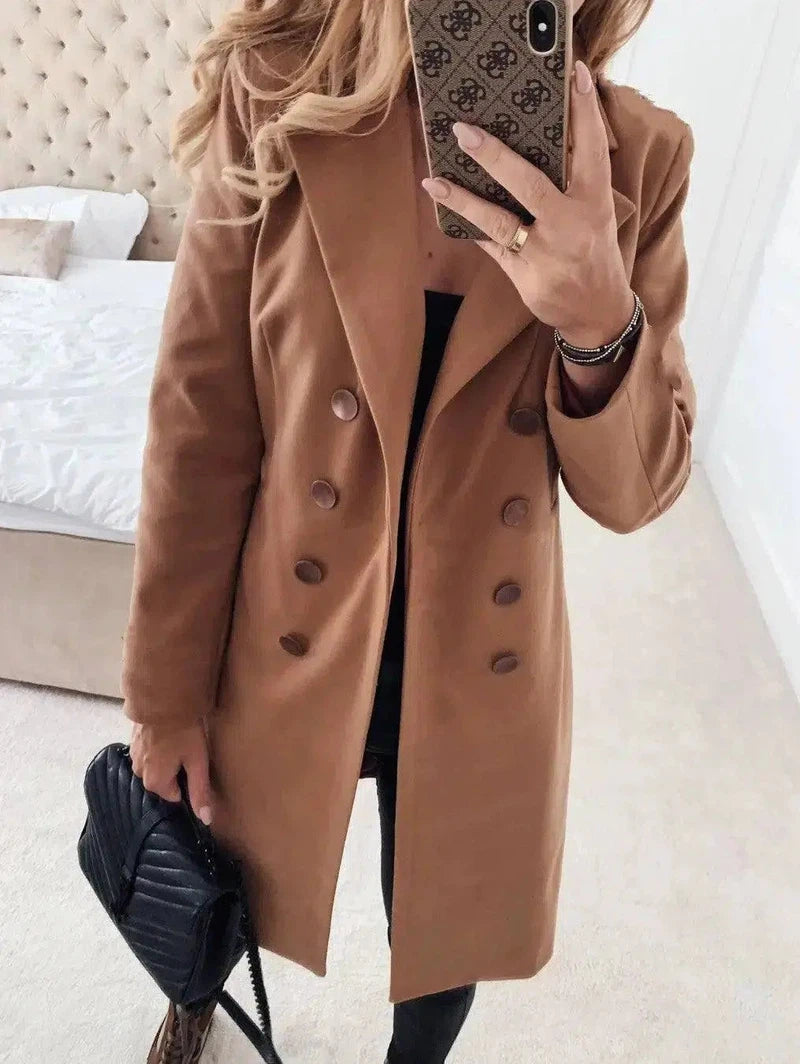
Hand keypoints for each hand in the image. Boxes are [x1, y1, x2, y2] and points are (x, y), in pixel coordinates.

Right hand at [130, 718, 213, 824]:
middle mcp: (139, 773)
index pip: (175, 796)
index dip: (188, 782)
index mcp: (155, 783)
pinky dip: (156, 749)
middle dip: (175, 772)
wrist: (163, 698)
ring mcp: (133, 756)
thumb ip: (200, 791)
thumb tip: (206, 820)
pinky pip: (147, 754)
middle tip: (188, 753)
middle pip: (163, 782)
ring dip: (165, 759)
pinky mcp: (132, 741)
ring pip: (154, 767)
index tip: (195, 767)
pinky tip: (167, 736)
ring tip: (178, 743)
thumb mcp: (197, 762)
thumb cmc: (184, 732)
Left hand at [422, 60, 634, 348]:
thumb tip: (531, 140)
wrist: (598, 310)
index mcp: (595, 201)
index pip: (592, 149)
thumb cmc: (592, 249)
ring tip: (435, 179)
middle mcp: (571, 225)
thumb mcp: (595, 212)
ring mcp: (546, 254)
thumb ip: (572, 181)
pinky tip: (446, 207)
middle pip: (529, 184)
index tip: (576, 74)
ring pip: (499, 221)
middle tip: (464, 131)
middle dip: (495, 157)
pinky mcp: (526, 277)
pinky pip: (491, 246)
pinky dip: (469, 226)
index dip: (585, 112)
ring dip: (463, 199)